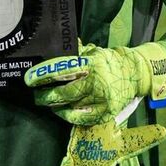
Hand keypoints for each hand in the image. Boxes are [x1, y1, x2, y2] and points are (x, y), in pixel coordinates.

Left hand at [25, 41, 165, 125]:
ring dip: (55, 105)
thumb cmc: (109, 62)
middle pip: (64, 93)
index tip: (29, 79)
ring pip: (71, 106)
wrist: (135, 74)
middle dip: (45, 96)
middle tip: (36, 95)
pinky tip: (61, 111)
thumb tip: (54, 47)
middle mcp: (96, 82)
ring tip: (47, 102)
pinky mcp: (106, 112)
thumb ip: (76, 52)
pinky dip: (68, 116)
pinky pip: (81, 118)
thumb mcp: (94, 52)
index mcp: (92, 63)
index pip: (63, 69)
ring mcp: (102, 99)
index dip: (43, 75)